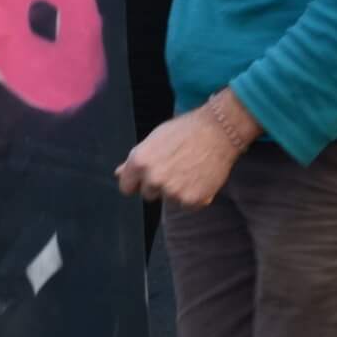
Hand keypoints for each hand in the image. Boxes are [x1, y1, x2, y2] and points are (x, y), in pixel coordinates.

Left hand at [117, 90, 257, 207]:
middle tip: (175, 167)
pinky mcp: (191, 200)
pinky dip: (194, 196)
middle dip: (158, 185)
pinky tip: (200, 177)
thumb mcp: (154, 140)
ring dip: (177, 190)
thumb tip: (118, 174)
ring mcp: (172, 191)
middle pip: (148, 195)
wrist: (218, 131)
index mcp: (139, 161)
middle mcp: (153, 178)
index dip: (137, 182)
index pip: (126, 187)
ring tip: (190, 168)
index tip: (147, 177)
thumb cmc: (185, 131)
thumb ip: (135, 161)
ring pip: (169, 200)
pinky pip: (187, 205)